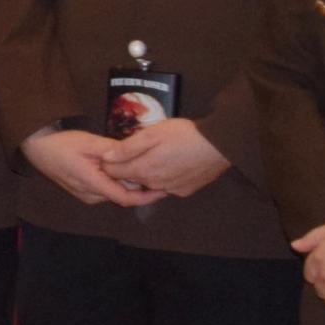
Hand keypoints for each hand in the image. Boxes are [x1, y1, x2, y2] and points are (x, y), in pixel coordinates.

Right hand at [27, 126, 162, 209]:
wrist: (37, 149)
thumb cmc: (62, 144)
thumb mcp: (90, 142)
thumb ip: (114, 150)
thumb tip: (137, 154)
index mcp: (93, 184)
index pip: (125, 198)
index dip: (146, 197)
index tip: (163, 190)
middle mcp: (90, 195)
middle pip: (122, 195)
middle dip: (139, 187)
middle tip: (156, 172)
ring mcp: (86, 195)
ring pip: (114, 192)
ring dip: (127, 184)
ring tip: (142, 169)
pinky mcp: (83, 192)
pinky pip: (105, 190)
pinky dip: (116, 182)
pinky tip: (122, 170)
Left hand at [99, 115, 230, 197]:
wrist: (219, 145)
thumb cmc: (184, 134)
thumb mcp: (152, 133)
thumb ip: (127, 147)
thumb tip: (105, 157)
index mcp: (143, 169)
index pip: (114, 173)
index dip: (110, 163)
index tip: (112, 153)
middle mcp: (154, 184)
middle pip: (132, 179)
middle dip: (128, 167)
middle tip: (137, 150)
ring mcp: (170, 189)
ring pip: (150, 183)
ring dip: (148, 173)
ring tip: (157, 155)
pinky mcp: (185, 191)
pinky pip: (167, 186)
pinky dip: (165, 177)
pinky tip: (172, 164)